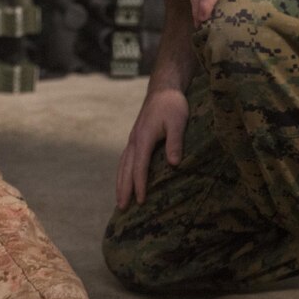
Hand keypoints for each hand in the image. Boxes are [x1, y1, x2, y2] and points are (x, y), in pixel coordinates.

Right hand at [115, 86, 187, 209]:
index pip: (140, 167)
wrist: (163, 89)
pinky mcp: (135, 138)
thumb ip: (175, 142)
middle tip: (121, 208)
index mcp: (143, 138)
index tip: (140, 201)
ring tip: (119, 200)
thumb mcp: (178, 122)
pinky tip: (124, 180)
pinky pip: (125, 159)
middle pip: (126, 169)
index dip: (140, 185)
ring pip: (123, 165)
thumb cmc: (173, 105)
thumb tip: (174, 164)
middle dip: (123, 189)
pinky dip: (123, 173)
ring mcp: (132, 139)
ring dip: (120, 183)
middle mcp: (134, 140)